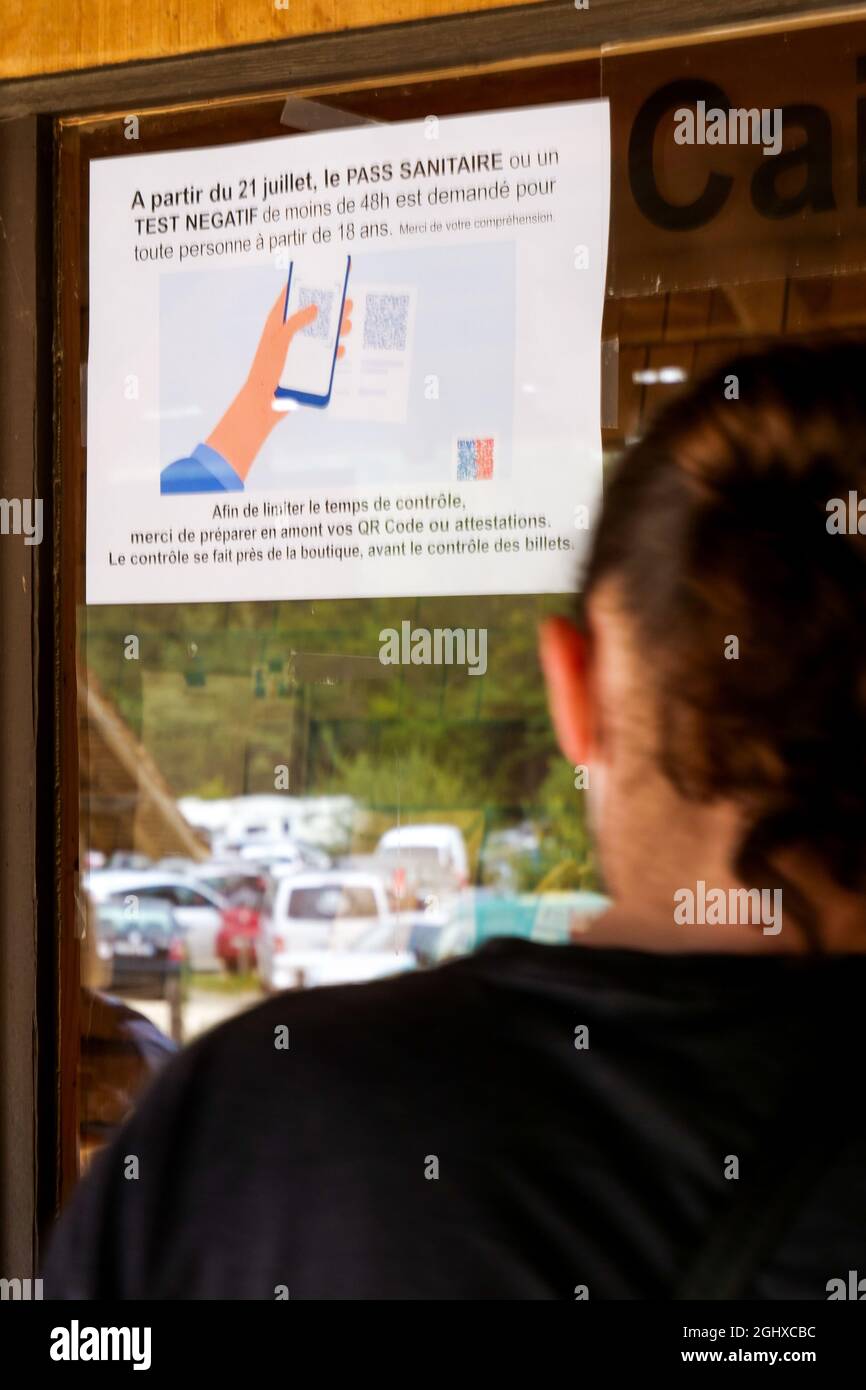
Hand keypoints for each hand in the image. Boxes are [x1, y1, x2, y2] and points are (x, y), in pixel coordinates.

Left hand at [206, 286, 352, 480]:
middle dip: (329, 308)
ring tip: (348, 326)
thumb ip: (297, 322)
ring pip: (320, 335)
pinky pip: (322, 356)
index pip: (292, 297)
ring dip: (334, 330)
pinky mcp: (304, 366)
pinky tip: (341, 350)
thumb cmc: (266, 369)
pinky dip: (332, 353)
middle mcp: (289, 333)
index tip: (322, 275)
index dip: (306, 285)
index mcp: (278, 322)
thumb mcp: (280, 340)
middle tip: (347, 302)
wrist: (263, 403)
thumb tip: (314, 307)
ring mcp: (297, 350)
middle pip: (311, 315)